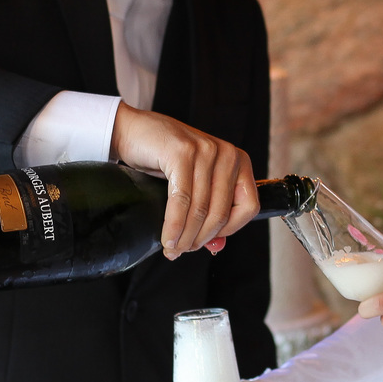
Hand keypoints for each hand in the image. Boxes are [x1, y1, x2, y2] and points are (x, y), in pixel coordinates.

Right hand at [111, 103, 257, 259]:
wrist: (133, 131)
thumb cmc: (164, 158)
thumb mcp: (194, 183)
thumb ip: (210, 212)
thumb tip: (216, 247)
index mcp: (238, 161)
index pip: (249, 207)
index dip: (230, 230)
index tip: (208, 240)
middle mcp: (227, 154)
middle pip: (221, 212)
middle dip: (200, 239)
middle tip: (183, 250)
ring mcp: (206, 151)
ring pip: (201, 209)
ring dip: (185, 236)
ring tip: (173, 249)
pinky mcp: (182, 153)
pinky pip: (181, 200)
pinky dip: (174, 225)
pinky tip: (167, 238)